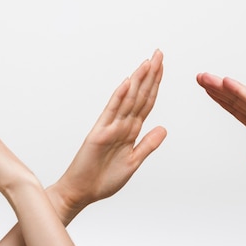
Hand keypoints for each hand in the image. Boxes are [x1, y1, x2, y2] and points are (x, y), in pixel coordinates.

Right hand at [54, 50, 166, 213]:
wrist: (81, 192)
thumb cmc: (103, 179)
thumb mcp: (133, 162)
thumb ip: (147, 145)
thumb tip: (164, 129)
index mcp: (131, 131)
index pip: (146, 102)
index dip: (155, 84)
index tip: (162, 67)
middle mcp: (122, 124)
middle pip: (140, 95)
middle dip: (150, 74)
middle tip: (159, 53)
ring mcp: (110, 126)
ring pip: (128, 98)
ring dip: (138, 79)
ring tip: (148, 61)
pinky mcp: (99, 133)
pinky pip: (111, 111)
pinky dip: (120, 96)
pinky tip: (128, 82)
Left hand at [196, 73, 245, 186]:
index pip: (240, 112)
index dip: (225, 101)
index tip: (211, 92)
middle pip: (237, 101)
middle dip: (218, 90)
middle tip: (201, 78)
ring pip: (242, 98)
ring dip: (223, 87)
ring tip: (206, 77)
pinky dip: (239, 92)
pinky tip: (226, 83)